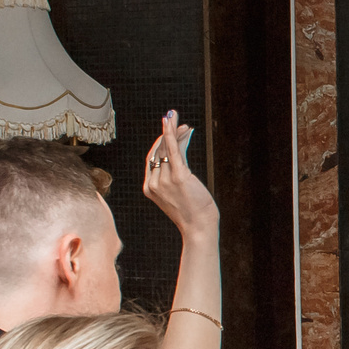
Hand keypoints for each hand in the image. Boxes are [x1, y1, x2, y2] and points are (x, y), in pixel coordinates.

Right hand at [143, 109, 217, 240]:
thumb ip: (176, 173)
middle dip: (169, 134)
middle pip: (159, 151)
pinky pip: (172, 150)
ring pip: (166, 149)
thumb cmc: (193, 211)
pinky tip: (172, 123)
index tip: (171, 131)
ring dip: (174, 132)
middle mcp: (153, 183)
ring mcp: (164, 180)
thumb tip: (180, 150)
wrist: (199, 227)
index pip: (153, 159)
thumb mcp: (180, 191)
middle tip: (178, 121)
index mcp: (149, 188)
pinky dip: (171, 134)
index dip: (161, 143)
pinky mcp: (177, 177)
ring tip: (180, 121)